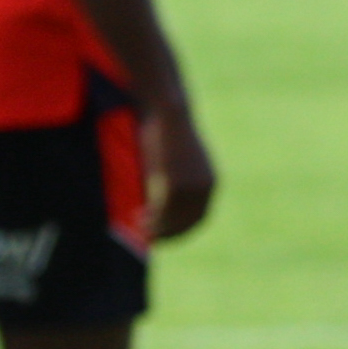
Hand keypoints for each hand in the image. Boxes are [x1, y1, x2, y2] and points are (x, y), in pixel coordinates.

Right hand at [140, 97, 218, 242]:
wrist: (167, 111)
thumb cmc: (166, 131)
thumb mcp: (173, 162)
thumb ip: (171, 183)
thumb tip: (156, 207)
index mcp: (210, 183)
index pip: (200, 218)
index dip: (181, 230)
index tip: (164, 235)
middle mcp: (206, 188)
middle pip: (189, 223)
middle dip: (168, 233)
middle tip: (148, 237)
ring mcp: (192, 187)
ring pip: (174, 219)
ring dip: (156, 228)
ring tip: (138, 226)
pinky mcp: (176, 183)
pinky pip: (163, 210)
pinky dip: (151, 219)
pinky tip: (137, 217)